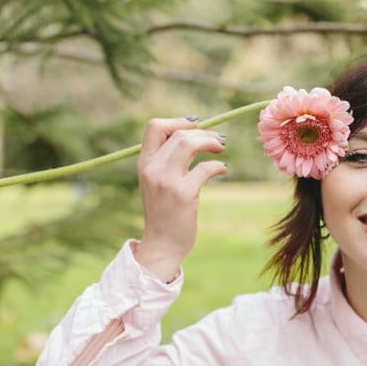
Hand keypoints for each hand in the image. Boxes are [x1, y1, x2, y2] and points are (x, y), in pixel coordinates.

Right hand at [134, 117, 226, 281]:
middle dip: (204, 133)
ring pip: (189, 144)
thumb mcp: (157, 183)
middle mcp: (152, 169)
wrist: (161, 244)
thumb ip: (167, 161)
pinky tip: (222, 170)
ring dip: (211, 142)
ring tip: (221, 149)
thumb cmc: (164, 212)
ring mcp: (167, 181)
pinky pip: (205, 168)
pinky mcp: (183, 194)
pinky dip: (218, 166)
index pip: (154, 127)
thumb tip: (193, 135)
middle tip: (219, 141)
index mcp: (144, 164)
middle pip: (179, 134)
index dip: (177, 121)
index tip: (196, 126)